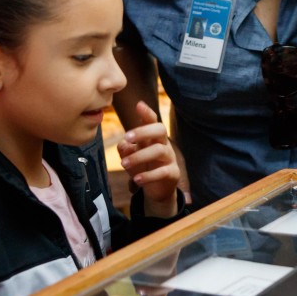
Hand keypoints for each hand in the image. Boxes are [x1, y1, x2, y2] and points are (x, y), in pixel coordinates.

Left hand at [118, 101, 179, 218]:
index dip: (147, 113)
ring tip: (123, 164)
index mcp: (153, 137)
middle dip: (144, 131)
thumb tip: (124, 144)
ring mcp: (170, 158)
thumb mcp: (130, 157)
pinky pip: (163, 172)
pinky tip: (136, 180)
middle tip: (127, 137)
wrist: (156, 189)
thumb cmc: (143, 167)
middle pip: (160, 130)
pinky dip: (148, 176)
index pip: (152, 121)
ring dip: (139, 156)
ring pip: (159, 150)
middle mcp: (163, 144)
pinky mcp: (173, 173)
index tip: (138, 105)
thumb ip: (125, 150)